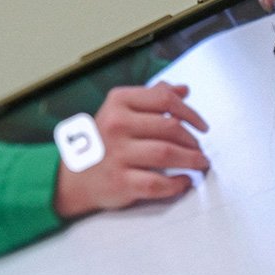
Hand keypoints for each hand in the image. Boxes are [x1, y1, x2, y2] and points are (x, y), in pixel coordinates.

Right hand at [53, 82, 209, 217]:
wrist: (73, 178)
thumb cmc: (102, 143)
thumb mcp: (120, 111)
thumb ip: (152, 98)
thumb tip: (182, 90)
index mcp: (119, 102)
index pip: (164, 99)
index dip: (190, 112)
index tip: (202, 125)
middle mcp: (116, 125)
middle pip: (170, 127)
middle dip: (193, 140)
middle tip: (200, 148)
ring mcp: (117, 154)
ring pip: (167, 153)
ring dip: (191, 159)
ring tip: (200, 162)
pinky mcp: (120, 181)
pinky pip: (158, 183)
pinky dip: (177, 183)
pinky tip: (184, 181)